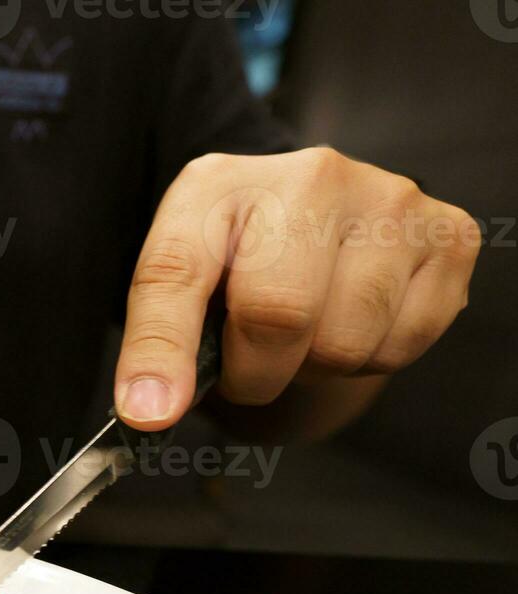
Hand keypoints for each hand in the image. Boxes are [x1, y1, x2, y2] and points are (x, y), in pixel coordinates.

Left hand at [115, 148, 481, 430]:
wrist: (316, 227)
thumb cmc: (239, 259)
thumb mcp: (179, 283)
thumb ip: (157, 341)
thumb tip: (151, 411)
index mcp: (218, 183)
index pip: (177, 273)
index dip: (162, 351)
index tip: (151, 411)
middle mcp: (310, 176)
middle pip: (278, 317)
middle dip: (256, 370)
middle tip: (249, 357)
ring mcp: (390, 200)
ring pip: (345, 346)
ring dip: (314, 367)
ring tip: (306, 326)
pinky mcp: (448, 237)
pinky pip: (400, 347)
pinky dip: (370, 358)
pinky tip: (353, 317)